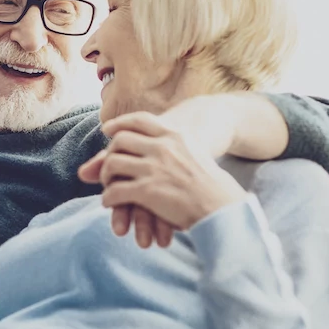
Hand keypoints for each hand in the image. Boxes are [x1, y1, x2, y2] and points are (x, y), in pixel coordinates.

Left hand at [79, 111, 246, 245]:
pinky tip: (110, 202)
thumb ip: (170, 146)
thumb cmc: (212, 185)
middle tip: (108, 167)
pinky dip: (108, 198)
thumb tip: (149, 147)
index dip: (119, 123)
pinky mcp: (148, 191)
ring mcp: (154, 168)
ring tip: (109, 186)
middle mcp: (163, 147)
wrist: (223, 209)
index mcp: (176, 135)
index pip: (140, 120)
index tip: (107, 129)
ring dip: (105, 176)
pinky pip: (115, 191)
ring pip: (112, 164)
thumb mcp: (193, 154)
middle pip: (120, 140)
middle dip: (110, 154)